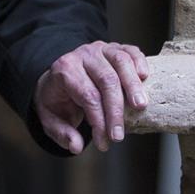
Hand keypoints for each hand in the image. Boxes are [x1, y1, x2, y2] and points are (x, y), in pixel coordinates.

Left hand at [34, 40, 149, 153]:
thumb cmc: (57, 99)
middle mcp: (83, 55)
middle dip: (116, 110)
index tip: (104, 142)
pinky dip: (140, 62)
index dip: (99, 121)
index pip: (88, 96)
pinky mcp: (114, 47)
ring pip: (121, 61)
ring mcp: (100, 49)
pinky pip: (130, 50)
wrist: (57, 78)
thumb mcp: (50, 119)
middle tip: (119, 136)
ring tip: (141, 106)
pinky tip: (144, 77)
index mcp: (65, 70)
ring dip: (133, 86)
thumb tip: (76, 147)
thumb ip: (61, 133)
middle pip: (107, 80)